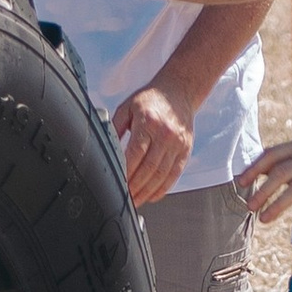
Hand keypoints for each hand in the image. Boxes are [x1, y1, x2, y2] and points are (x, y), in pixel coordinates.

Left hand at [112, 83, 193, 206]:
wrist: (179, 91)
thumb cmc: (151, 99)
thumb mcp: (127, 107)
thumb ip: (115, 126)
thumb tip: (106, 145)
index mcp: (148, 122)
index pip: (136, 153)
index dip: (126, 172)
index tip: (118, 183)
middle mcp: (165, 134)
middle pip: (149, 168)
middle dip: (136, 187)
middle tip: (125, 198)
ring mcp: (177, 144)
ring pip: (162, 175)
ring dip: (147, 191)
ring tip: (136, 200)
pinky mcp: (185, 150)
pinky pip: (174, 174)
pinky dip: (163, 188)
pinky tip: (153, 195)